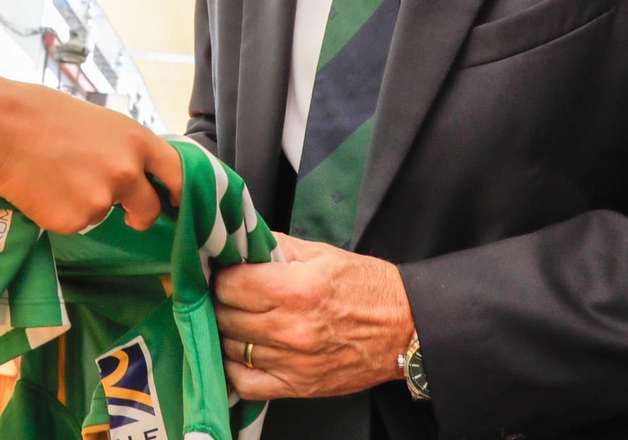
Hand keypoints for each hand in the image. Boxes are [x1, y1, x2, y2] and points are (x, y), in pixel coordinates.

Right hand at [0, 86, 181, 235]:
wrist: (1, 126)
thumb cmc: (45, 115)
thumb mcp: (100, 123)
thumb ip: (125, 149)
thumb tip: (139, 174)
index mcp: (137, 141)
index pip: (176, 174)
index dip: (175, 192)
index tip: (172, 200)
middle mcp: (126, 172)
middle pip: (149, 209)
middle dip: (139, 215)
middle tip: (124, 212)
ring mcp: (100, 200)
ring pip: (104, 215)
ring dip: (87, 205)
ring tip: (57, 176)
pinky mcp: (73, 221)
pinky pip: (75, 224)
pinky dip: (61, 213)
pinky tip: (43, 189)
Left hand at [215, 233, 414, 400]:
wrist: (404, 328)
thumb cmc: (366, 286)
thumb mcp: (321, 254)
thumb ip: (276, 246)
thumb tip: (240, 241)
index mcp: (297, 289)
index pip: (230, 285)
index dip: (224, 276)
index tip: (228, 274)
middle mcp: (291, 328)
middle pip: (226, 316)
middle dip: (222, 302)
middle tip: (231, 296)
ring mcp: (294, 361)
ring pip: (231, 347)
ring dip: (228, 332)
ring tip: (238, 320)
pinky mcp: (298, 386)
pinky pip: (246, 384)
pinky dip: (234, 369)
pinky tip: (241, 353)